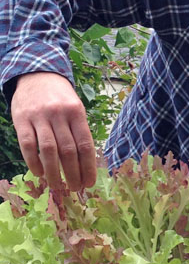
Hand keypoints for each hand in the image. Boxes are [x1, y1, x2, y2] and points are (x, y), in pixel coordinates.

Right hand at [11, 72, 96, 190]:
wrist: (37, 74)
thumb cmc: (60, 97)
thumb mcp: (75, 107)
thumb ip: (79, 130)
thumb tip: (86, 162)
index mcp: (77, 112)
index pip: (85, 144)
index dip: (88, 166)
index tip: (90, 183)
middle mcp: (59, 114)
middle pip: (68, 150)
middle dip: (73, 173)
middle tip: (75, 189)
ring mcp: (40, 117)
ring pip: (48, 150)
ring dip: (54, 172)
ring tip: (57, 186)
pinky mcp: (22, 119)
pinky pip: (28, 145)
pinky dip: (34, 162)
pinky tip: (39, 173)